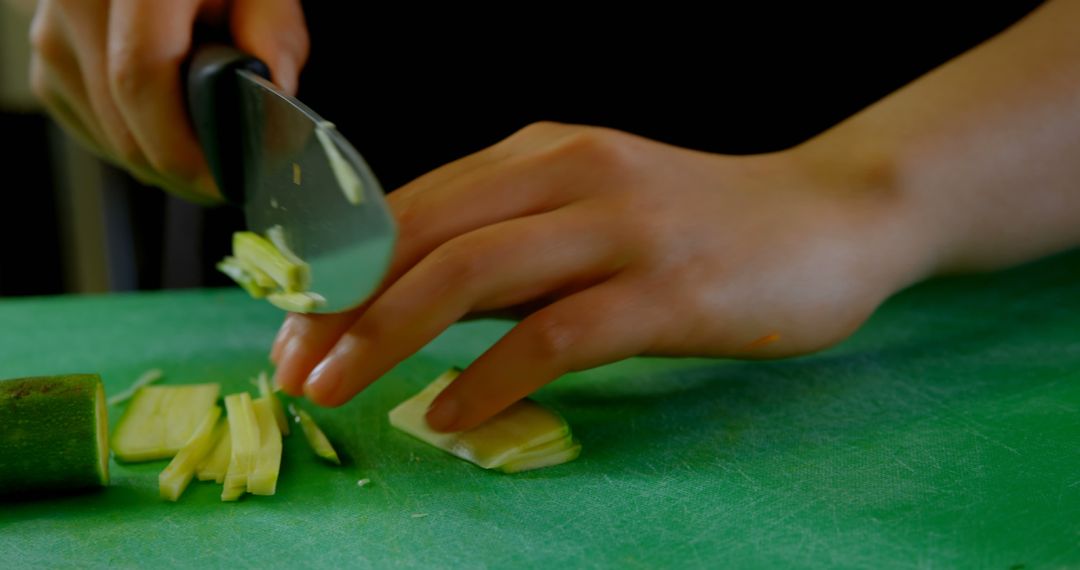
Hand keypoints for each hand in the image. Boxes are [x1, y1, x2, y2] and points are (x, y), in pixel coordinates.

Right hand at [29, 0, 307, 200]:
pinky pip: (94, 131)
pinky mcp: (47, 62)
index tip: (225, 179)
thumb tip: (272, 88)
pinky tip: (174, 128)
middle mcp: (76, 4)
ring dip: (163, 162)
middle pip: (123, 127)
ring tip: (212, 149)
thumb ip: (272, 28)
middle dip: (183, 171)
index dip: (182, 147)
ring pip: (109, 140)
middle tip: (233, 181)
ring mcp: (52, 35)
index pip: (139, 78)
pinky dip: (138, 144)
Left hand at [271, 122, 931, 431]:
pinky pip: (554, 335)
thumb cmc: (700, 224)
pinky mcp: (667, 290)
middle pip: (421, 234)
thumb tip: (412, 303)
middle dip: (338, 304)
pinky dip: (487, 378)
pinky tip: (450, 414)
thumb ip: (509, 244)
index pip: (409, 204)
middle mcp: (569, 173)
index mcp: (540, 152)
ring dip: (386, 337)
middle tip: (293, 367)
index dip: (336, 265)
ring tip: (336, 390)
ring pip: (470, 274)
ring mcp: (619, 228)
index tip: (291, 324)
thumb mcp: (588, 210)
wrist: (833, 216)